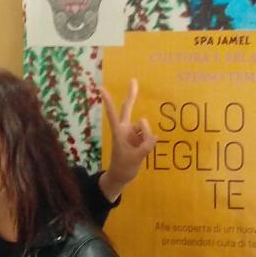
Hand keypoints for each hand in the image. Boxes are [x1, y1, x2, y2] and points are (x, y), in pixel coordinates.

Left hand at [96, 79, 154, 198]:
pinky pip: (149, 136)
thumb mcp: (136, 158)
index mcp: (118, 132)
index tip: (101, 88)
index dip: (108, 102)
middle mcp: (125, 129)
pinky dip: (149, 142)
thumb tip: (154, 135)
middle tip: (133, 80)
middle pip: (128, 109)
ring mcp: (133, 133)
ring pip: (145, 128)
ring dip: (146, 138)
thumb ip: (146, 144)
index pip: (113, 114)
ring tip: (139, 152)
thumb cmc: (123, 167)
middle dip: (132, 95)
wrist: (122, 176)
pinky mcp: (140, 138)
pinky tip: (144, 150)